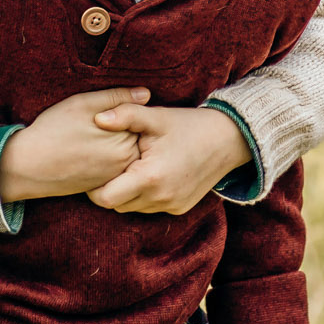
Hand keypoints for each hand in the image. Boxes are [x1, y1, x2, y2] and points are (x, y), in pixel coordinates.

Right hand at [0, 87, 149, 201]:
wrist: (27, 166)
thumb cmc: (53, 130)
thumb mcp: (84, 103)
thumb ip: (117, 97)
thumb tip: (147, 94)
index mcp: (125, 140)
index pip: (139, 119)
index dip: (123, 109)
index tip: (102, 111)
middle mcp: (125, 162)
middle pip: (133, 136)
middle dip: (121, 127)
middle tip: (92, 125)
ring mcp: (114, 176)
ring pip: (123, 151)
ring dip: (112, 142)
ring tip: (87, 137)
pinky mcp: (102, 185)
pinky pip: (112, 166)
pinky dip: (103, 157)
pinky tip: (86, 150)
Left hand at [87, 104, 250, 213]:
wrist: (229, 140)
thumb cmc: (189, 125)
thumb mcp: (157, 116)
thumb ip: (126, 115)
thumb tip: (97, 118)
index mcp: (150, 177)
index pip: (105, 198)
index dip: (94, 187)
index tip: (96, 169)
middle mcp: (160, 197)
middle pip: (116, 205)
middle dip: (109, 189)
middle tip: (110, 167)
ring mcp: (171, 205)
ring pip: (132, 208)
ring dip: (127, 193)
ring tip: (130, 168)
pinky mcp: (180, 208)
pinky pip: (150, 207)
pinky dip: (144, 195)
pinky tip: (148, 174)